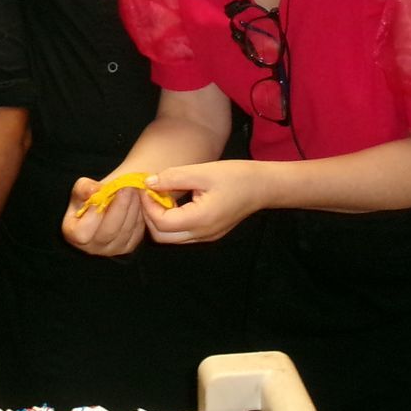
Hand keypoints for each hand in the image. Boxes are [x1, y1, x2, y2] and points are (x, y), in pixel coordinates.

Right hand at [61, 175, 144, 255]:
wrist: (103, 204)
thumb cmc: (87, 196)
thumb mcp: (81, 188)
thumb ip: (84, 188)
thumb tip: (95, 191)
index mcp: (74, 234)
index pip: (82, 232)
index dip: (94, 214)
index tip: (104, 193)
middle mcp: (91, 247)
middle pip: (108, 231)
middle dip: (120, 206)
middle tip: (128, 187)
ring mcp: (111, 250)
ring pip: (125, 231)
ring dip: (133, 208)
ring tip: (135, 189)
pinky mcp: (127, 247)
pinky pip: (136, 232)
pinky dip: (139, 215)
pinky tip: (139, 200)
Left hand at [142, 160, 268, 244]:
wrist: (263, 186)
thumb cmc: (236, 176)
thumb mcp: (202, 172)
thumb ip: (173, 178)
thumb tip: (149, 183)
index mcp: (200, 220)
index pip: (161, 223)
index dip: (148, 206)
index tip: (147, 187)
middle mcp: (202, 234)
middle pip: (162, 236)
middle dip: (151, 215)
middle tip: (151, 194)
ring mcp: (206, 237)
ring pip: (171, 238)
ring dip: (161, 219)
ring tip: (163, 196)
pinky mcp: (209, 233)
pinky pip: (183, 234)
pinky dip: (172, 221)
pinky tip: (176, 202)